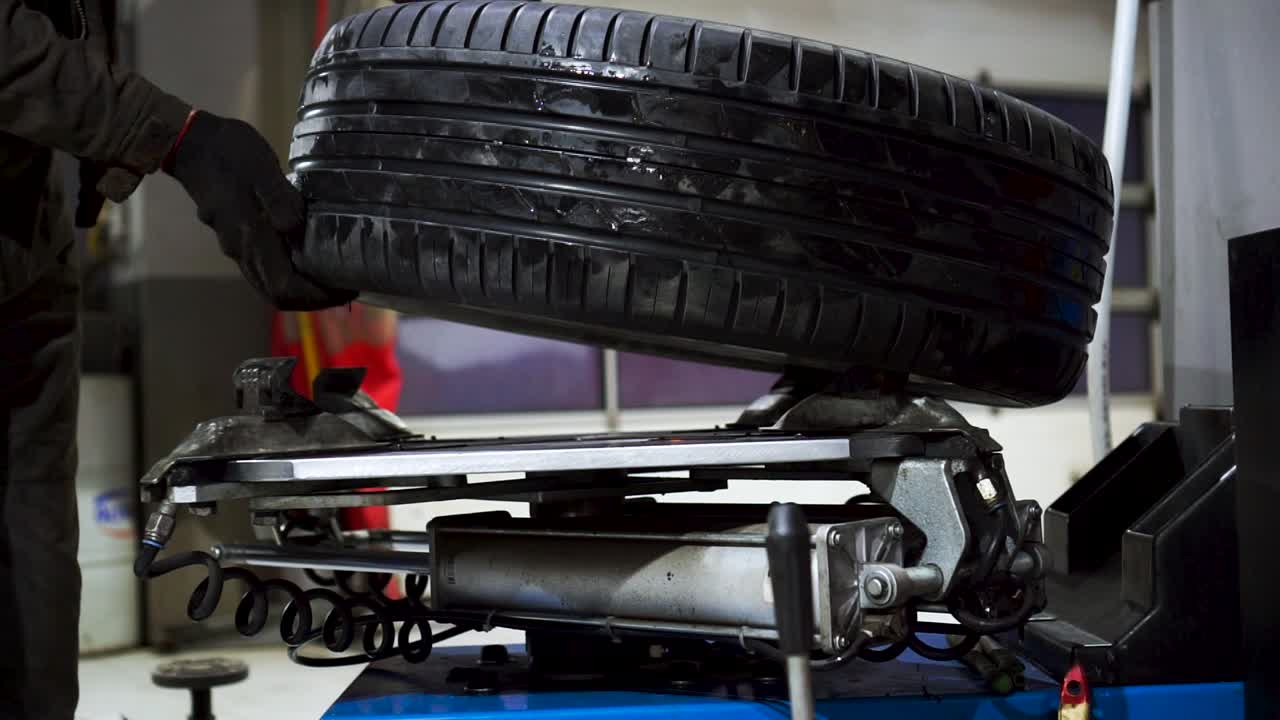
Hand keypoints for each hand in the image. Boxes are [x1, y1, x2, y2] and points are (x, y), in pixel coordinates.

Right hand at [166, 111, 356, 310]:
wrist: (190, 143)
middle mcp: (242, 251)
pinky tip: (308, 257)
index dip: (317, 296)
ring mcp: (237, 247)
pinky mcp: (237, 238)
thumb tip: (296, 227)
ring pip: (270, 285)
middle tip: (345, 286)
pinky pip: (264, 271)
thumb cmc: (227, 153)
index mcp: (249, 237)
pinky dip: (289, 275)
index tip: (346, 287)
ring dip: (301, 289)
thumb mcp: (261, 168)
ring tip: (331, 274)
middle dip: (314, 299)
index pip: (284, 287)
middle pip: (278, 295)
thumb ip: (280, 197)